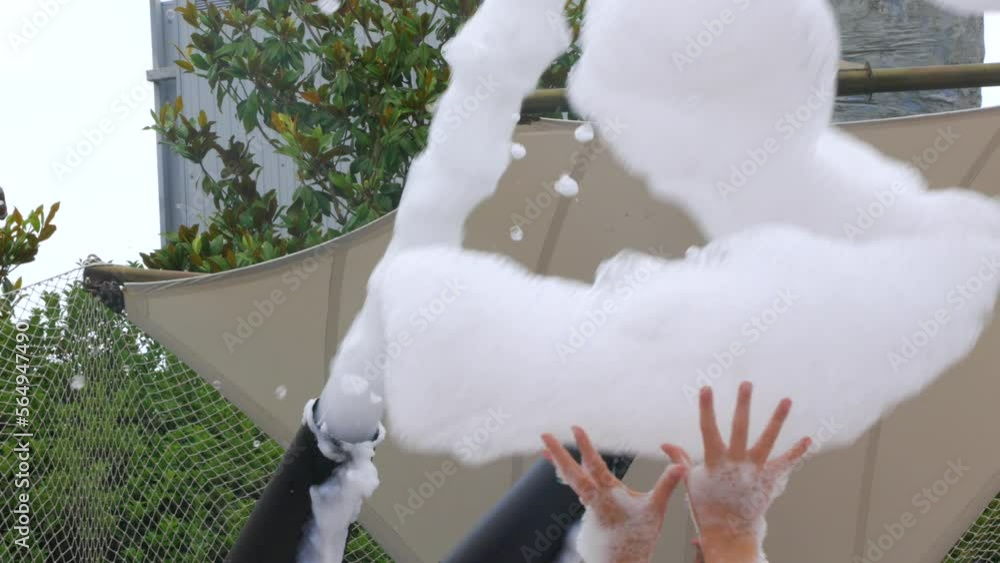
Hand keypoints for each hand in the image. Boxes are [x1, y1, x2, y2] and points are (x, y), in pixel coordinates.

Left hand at [542, 426, 686, 562]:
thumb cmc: (640, 537)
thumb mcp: (656, 509)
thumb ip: (667, 484)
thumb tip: (681, 465)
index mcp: (607, 494)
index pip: (594, 464)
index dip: (585, 446)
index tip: (575, 428)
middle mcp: (593, 498)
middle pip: (571, 472)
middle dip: (557, 452)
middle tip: (543, 435)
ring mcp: (589, 506)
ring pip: (571, 480)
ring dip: (559, 464)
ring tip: (546, 451)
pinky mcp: (590, 512)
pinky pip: (578, 489)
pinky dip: (570, 476)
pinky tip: (567, 471)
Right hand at [662, 382, 810, 561]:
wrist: (728, 531)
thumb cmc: (706, 504)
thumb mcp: (691, 480)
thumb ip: (681, 459)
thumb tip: (664, 444)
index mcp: (715, 461)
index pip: (708, 429)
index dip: (706, 408)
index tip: (706, 388)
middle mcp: (736, 463)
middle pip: (740, 428)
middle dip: (743, 405)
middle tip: (747, 384)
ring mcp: (755, 471)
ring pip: (768, 440)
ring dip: (777, 419)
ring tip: (787, 400)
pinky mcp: (769, 480)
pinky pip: (785, 463)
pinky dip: (797, 452)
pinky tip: (808, 439)